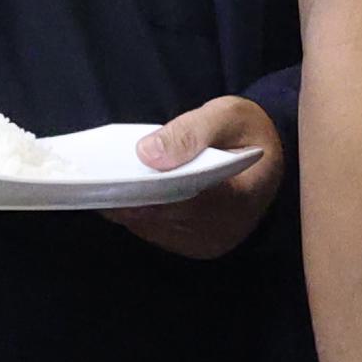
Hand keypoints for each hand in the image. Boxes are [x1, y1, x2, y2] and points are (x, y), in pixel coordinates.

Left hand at [121, 92, 287, 261]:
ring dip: (127, 204)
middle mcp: (223, 231)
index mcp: (240, 198)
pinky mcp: (192, 246)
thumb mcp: (227, 115)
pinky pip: (153, 231)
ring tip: (104, 179)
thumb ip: (190, 132)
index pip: (183, 201)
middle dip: (127, 195)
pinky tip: (122, 190)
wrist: (267, 159)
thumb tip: (146, 154)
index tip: (111, 175)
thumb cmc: (246, 133)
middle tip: (93, 174)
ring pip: (151, 227)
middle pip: (161, 217)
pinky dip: (136, 211)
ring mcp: (206, 243)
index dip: (144, 190)